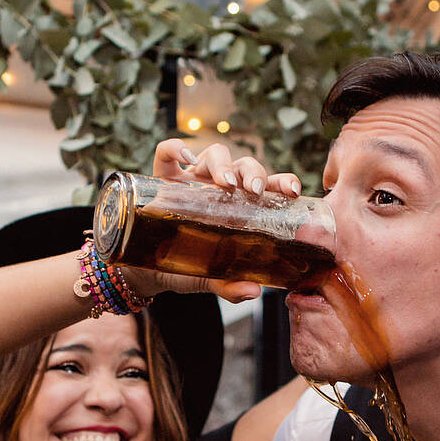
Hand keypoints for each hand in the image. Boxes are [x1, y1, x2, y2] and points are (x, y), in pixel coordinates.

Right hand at [132, 139, 300, 301]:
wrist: (148, 271)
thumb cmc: (187, 268)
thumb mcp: (211, 278)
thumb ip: (231, 285)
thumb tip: (253, 291)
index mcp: (240, 207)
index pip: (269, 186)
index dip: (282, 182)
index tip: (291, 191)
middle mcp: (220, 189)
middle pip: (243, 165)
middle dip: (252, 172)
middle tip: (252, 190)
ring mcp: (192, 181)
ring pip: (214, 153)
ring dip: (221, 163)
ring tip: (223, 182)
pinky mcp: (162, 178)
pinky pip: (168, 153)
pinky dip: (177, 149)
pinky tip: (186, 160)